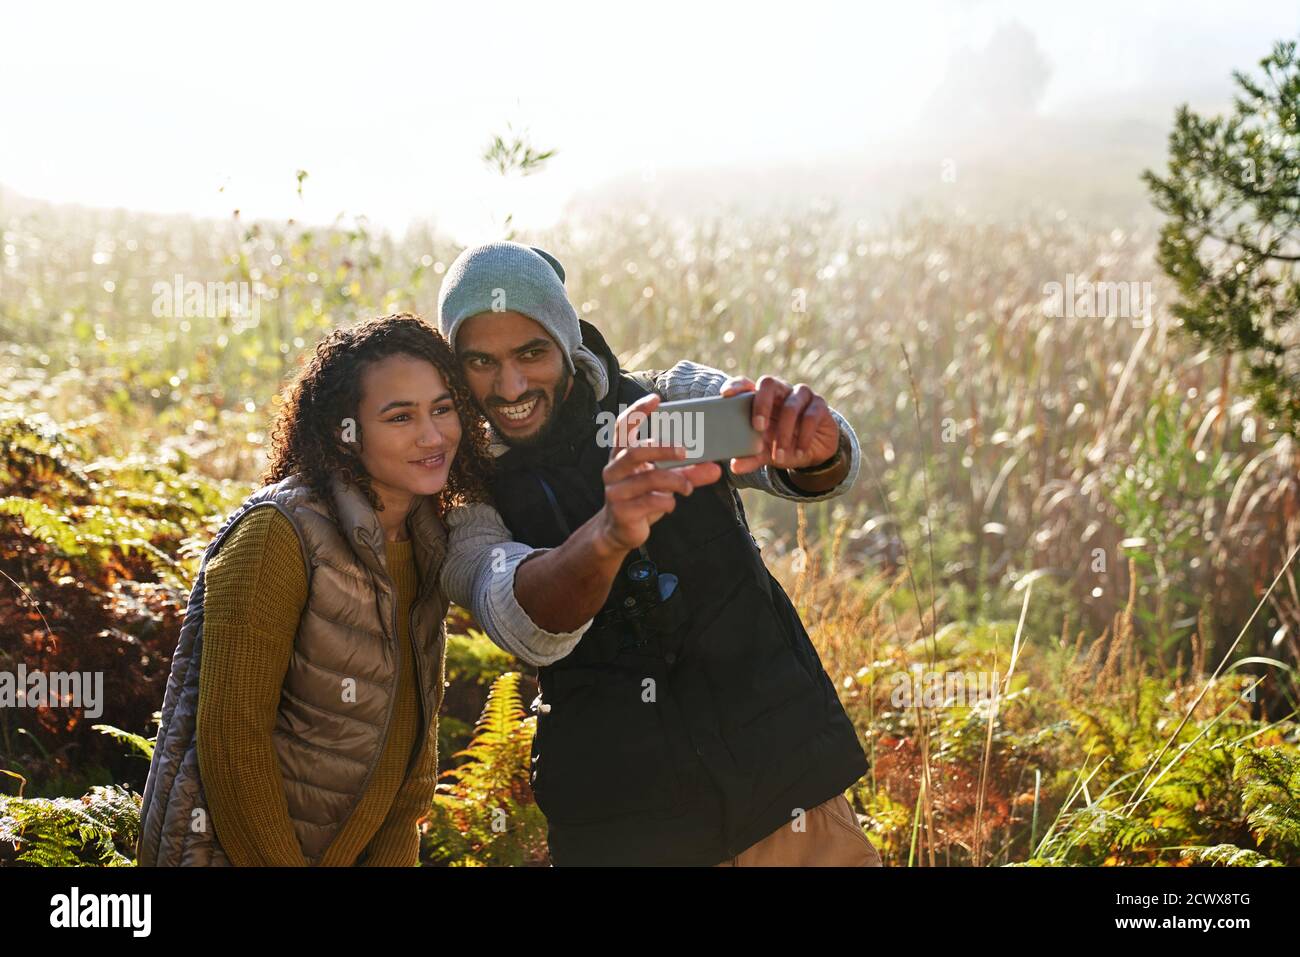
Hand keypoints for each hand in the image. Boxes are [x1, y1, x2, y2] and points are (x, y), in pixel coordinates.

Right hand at [595, 393, 721, 553]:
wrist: (620, 531)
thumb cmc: (642, 498)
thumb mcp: (665, 482)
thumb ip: (689, 473)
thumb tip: (716, 469)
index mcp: (621, 455)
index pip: (624, 426)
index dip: (637, 410)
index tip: (656, 398)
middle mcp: (614, 469)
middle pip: (636, 451)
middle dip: (663, 449)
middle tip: (685, 451)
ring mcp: (615, 491)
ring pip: (647, 478)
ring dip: (674, 480)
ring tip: (688, 486)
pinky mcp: (622, 511)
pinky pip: (649, 501)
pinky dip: (667, 501)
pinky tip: (671, 503)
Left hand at [720, 375, 840, 474]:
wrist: (812, 453)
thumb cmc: (782, 445)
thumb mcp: (765, 453)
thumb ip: (751, 457)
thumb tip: (736, 466)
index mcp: (760, 398)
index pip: (746, 383)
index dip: (736, 386)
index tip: (726, 395)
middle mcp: (780, 391)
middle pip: (768, 384)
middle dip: (761, 404)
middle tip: (758, 427)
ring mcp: (801, 395)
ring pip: (790, 405)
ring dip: (784, 433)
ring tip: (780, 455)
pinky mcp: (819, 405)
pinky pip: (810, 416)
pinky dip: (803, 437)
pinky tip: (798, 452)